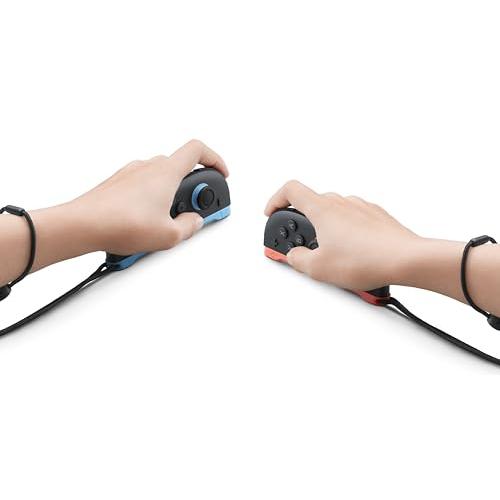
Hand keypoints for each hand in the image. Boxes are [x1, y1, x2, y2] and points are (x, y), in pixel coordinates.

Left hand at [71, 139, 228, 254]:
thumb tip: (194, 221)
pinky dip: (151, 202)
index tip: (221, 175)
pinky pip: (142, 189)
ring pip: (160, 179)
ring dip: (170, 197)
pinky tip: (145, 224)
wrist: (81, 225)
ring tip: (166, 224)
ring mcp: (130, 174)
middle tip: (192, 212)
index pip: (198, 150)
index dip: (215, 160)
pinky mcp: (117, 185)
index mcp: (165, 172)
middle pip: (179, 168)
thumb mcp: (168, 235)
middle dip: (190, 190)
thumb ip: (189, 226)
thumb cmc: (119, 224)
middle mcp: (148, 166)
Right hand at [264, 180, 420, 290]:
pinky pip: (354, 220)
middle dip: (303, 224)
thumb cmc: (367, 260)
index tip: (272, 213)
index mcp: (323, 209)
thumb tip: (294, 255)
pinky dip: (346, 232)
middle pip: (313, 203)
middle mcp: (342, 202)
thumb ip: (297, 259)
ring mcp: (361, 208)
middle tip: (301, 244)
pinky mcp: (377, 217)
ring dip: (326, 229)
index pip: (291, 189)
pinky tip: (352, 253)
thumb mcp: (319, 268)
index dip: (276, 200)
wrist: (408, 260)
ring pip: (335, 212)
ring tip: (330, 254)